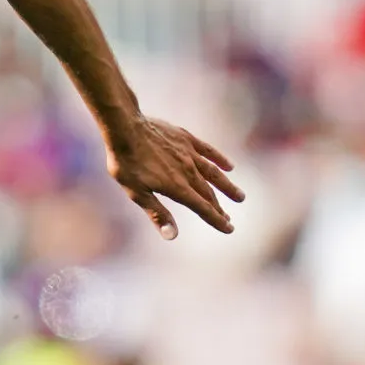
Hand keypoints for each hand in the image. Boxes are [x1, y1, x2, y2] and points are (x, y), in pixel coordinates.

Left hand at [108, 117, 244, 239]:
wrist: (126, 129)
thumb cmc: (127, 164)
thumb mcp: (137, 193)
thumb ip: (157, 213)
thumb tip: (172, 236)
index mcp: (177, 188)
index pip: (203, 208)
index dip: (216, 220)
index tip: (229, 229)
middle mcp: (188, 172)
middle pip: (208, 194)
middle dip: (219, 208)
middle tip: (229, 218)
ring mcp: (189, 153)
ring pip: (214, 173)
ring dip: (227, 186)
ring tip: (239, 196)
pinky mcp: (186, 138)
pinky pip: (208, 151)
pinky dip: (220, 159)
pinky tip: (229, 166)